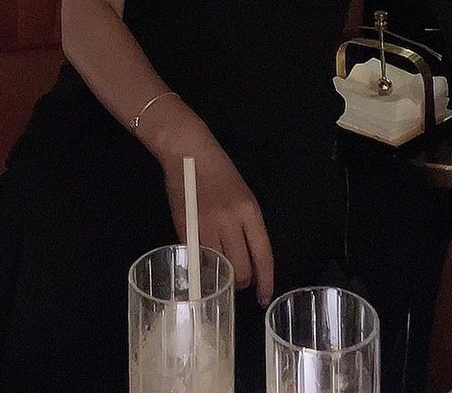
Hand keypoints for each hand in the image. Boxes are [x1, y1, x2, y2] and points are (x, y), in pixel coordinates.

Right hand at [163, 138, 273, 306]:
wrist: (189, 152)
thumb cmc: (219, 171)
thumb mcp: (242, 196)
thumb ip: (245, 225)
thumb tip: (245, 256)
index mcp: (250, 211)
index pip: (263, 255)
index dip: (265, 281)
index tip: (264, 298)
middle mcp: (231, 222)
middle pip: (241, 269)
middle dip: (241, 282)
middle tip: (237, 280)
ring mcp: (207, 227)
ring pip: (219, 269)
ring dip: (221, 276)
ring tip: (219, 272)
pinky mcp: (186, 230)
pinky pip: (198, 259)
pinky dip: (202, 266)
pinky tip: (203, 264)